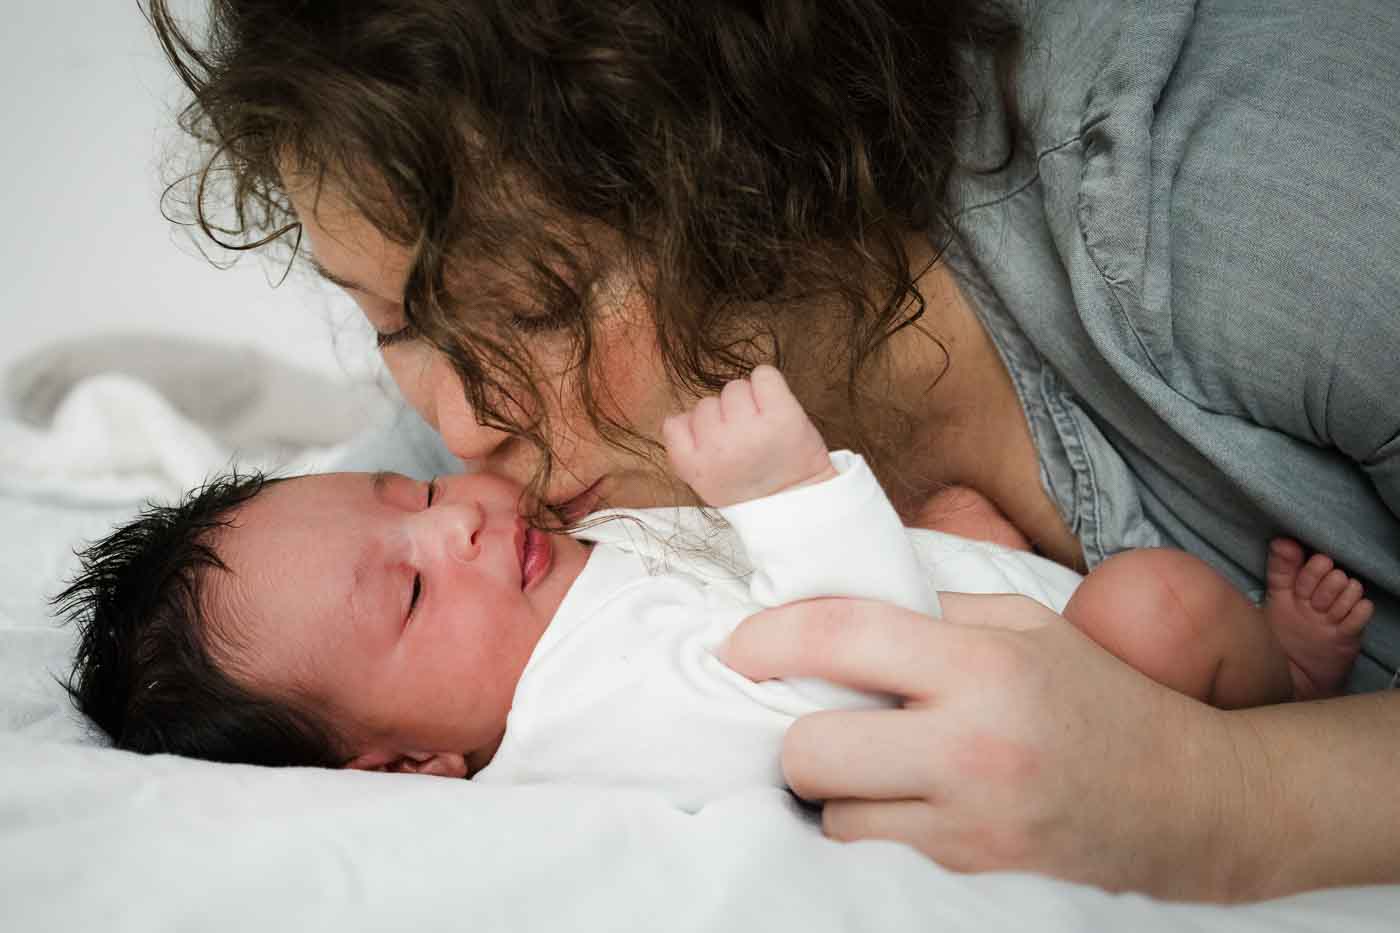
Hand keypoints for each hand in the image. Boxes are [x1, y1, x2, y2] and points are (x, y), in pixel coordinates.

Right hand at [663, 364, 834, 506]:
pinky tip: (774, 406)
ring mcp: (750, 430)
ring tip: (763, 428)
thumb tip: (680, 418)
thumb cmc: (751, 488)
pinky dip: (768, 383)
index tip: (716, 446)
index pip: (675, 423)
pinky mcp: (782, 416)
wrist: (800, 505)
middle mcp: (719, 447)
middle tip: (747, 441)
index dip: (696, 429)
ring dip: (748, 401)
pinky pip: (763, 375)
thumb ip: (685, 451)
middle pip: (707, 403)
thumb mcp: (705, 484)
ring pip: (734, 388)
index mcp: (695, 468)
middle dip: (725, 417)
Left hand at [719, 593, 1255, 899]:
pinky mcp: (971, 869)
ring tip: (871, 758)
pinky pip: (875, 846)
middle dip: (794, 731)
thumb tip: (841, 597)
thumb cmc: (1099, 697)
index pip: (842, 638)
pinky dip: (870, 820)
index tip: (739, 647)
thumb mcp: (1027, 623)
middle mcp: (970, 746)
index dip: (771, 639)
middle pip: (812, 749)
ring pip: (833, 813)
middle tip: (814, 714)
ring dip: (833, 785)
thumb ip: (935, 609)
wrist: (1186, 802)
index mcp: (982, 664)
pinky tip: (902, 794)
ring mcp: (969, 821)